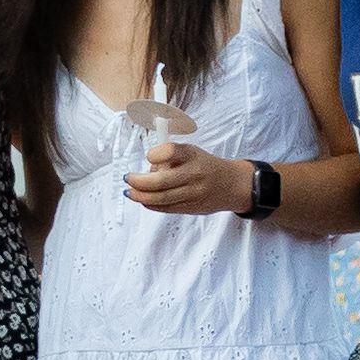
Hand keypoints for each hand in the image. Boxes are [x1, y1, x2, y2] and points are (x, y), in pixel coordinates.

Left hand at [125, 142, 256, 217]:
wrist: (232, 185)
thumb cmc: (205, 166)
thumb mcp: (190, 152)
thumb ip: (169, 157)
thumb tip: (147, 168)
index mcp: (192, 156)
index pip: (171, 151)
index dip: (155, 154)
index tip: (149, 156)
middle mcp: (194, 174)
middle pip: (162, 181)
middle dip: (139, 181)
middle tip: (128, 178)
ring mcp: (193, 193)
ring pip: (162, 198)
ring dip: (141, 196)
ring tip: (129, 192)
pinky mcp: (191, 208)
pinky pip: (166, 208)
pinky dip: (151, 204)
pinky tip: (143, 199)